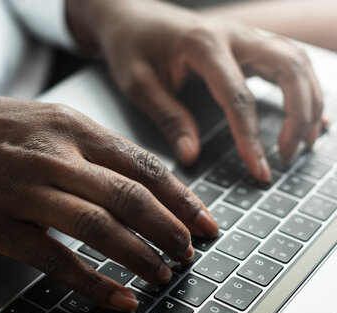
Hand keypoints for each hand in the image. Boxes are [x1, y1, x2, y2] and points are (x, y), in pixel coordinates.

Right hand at [0, 97, 216, 310]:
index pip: (144, 166)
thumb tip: (152, 188)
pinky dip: (92, 283)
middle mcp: (55, 157)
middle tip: (188, 251)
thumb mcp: (61, 126)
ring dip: (138, 255)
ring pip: (97, 227)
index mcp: (77, 130)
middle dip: (167, 228)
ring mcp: (26, 191)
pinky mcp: (0, 225)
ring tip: (163, 272)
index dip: (181, 198)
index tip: (203, 221)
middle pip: (128, 197)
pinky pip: (55, 260)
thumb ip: (104, 154)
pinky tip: (119, 297)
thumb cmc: (9, 130)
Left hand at [67, 0, 322, 181]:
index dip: (251, 138)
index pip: (238, 98)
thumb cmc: (130, 46)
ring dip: (309, 100)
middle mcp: (232, 35)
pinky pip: (286, 61)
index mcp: (202, 45)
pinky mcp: (244, 43)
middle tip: (289, 154)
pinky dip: (303, 87)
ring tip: (307, 139)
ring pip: (295, 61)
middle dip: (298, 115)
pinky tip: (310, 111)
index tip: (259, 169)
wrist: (129, 16)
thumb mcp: (139, 85)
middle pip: (288, 68)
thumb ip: (168, 117)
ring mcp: (242, 36)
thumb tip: (191, 155)